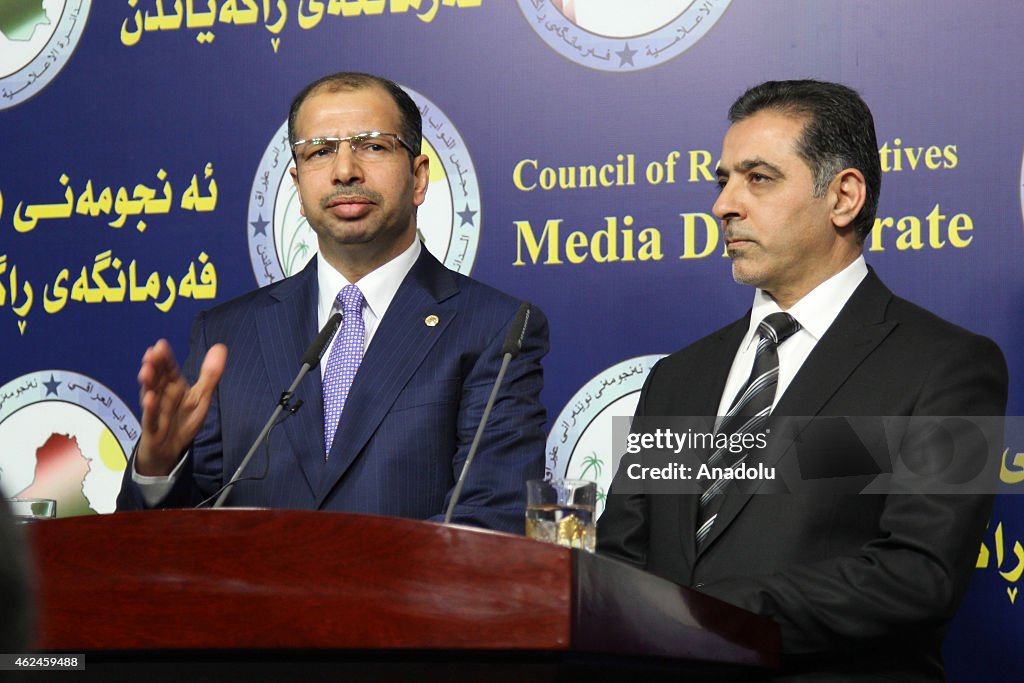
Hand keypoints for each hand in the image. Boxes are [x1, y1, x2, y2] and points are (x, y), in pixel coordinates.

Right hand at [135, 339, 226, 475]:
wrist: (169, 450)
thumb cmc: (183, 420)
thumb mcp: (201, 397)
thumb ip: (210, 374)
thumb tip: (220, 346)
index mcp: (174, 386)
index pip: (169, 369)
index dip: (165, 358)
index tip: (160, 345)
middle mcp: (162, 395)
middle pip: (157, 379)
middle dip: (154, 366)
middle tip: (151, 354)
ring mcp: (155, 410)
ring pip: (150, 395)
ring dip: (148, 383)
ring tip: (146, 370)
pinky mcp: (152, 428)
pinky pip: (151, 418)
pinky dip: (150, 409)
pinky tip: (149, 399)